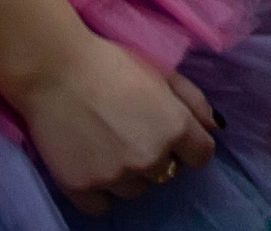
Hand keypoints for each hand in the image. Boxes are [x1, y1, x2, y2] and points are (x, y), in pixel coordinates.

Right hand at [11, 33, 216, 212]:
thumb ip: (195, 102)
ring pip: (135, 189)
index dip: (190, 146)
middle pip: (167, 172)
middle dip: (157, 156)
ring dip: (129, 175)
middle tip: (132, 133)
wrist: (57, 72)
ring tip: (109, 147)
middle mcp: (150, 157)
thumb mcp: (165, 74)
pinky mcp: (81, 188)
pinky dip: (100, 192)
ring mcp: (115, 175)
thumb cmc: (115, 65)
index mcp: (176, 127)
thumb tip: (214, 128)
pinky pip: (101, 206)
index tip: (173, 137)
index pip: (201, 156)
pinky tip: (92, 167)